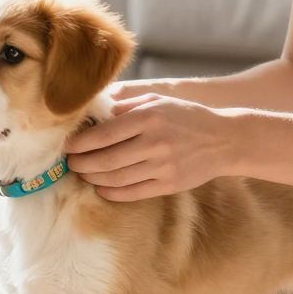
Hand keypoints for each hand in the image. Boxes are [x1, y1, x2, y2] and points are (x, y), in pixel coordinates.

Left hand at [64, 93, 232, 200]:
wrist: (224, 139)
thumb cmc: (186, 116)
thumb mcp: (157, 101)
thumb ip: (126, 106)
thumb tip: (93, 112)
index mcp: (149, 117)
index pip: (104, 133)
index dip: (80, 142)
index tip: (67, 145)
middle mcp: (155, 142)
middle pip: (106, 159)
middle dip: (81, 163)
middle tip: (70, 163)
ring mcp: (163, 166)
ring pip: (116, 178)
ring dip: (93, 178)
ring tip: (82, 174)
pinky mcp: (170, 184)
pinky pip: (133, 193)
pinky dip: (112, 192)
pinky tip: (101, 187)